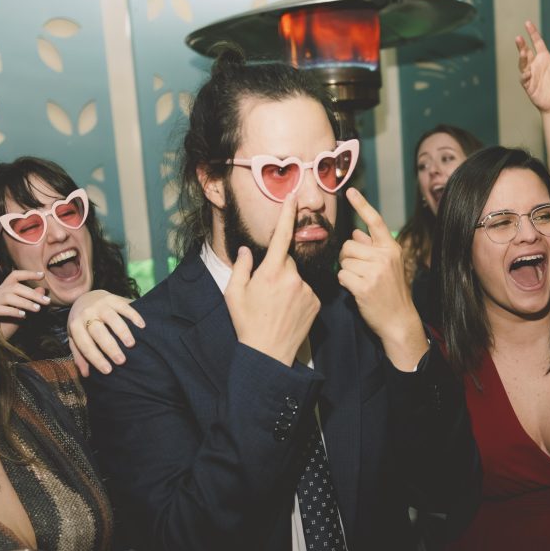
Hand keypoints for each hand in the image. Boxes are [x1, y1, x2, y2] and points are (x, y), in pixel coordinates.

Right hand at [0, 270, 48, 338]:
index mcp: (3, 290)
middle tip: (47, 301)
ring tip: (37, 309)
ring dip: (25, 302)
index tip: (42, 275)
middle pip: (14, 287)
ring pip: (8, 297)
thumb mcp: (21, 309)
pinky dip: (13, 311)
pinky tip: (24, 316)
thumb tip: (42, 289)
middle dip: (32, 294)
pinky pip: (0, 310)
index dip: (28, 274)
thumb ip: (30, 299)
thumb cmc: (7, 321)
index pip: (14, 276)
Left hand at [66, 290, 145, 376]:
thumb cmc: (82, 323)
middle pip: (98, 332)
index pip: (85, 345)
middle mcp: (87, 314)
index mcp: (76, 326)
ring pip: (111, 318)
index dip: (96, 359)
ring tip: (131, 344)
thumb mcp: (75, 338)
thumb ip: (80, 355)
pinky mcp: (113, 298)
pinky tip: (141, 326)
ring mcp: (100, 305)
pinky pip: (124, 306)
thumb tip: (86, 374)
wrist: (85, 297)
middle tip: (121, 361)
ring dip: (122, 332)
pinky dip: (134, 316)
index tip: (108, 371)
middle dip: (110, 347)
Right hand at [224, 194, 319, 365]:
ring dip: (289, 284)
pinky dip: (299, 296)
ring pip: (298, 277)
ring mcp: (307, 290)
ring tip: (277, 306)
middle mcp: (292, 277)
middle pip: (287, 261)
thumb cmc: (247, 323)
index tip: (294, 197)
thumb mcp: (233, 294)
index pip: (281, 236)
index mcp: (270, 272)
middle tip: (266, 291)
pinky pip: (307, 290)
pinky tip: (289, 312)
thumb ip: (241, 267)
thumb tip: (247, 251)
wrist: (268, 353)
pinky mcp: (316, 302)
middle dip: (278, 269)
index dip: (287, 214)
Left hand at [339, 188, 427, 369]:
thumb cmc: (391, 293)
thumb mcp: (389, 266)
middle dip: (347, 257)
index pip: (374, 221)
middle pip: (349, 245)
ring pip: (343, 261)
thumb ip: (373, 247)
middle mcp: (384, 256)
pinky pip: (341, 275)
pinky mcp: (364, 285)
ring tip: (361, 282)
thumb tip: (356, 232)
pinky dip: (345, 283)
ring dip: (346, 271)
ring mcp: (375, 271)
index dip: (361, 205)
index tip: (350, 191)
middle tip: (359, 272)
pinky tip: (357, 291)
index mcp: (391, 248)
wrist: (399, 320)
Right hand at [516, 20, 549, 114]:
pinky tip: (527, 73)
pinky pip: (524, 78)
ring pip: (523, 63)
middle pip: (526, 51)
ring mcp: (531, 74)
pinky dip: (525, 75)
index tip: (527, 23)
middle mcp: (536, 64)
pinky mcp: (528, 85)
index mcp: (545, 58)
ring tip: (522, 51)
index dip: (532, 33)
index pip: (537, 42)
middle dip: (522, 44)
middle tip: (518, 37)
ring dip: (521, 57)